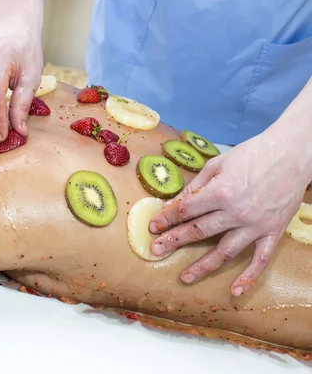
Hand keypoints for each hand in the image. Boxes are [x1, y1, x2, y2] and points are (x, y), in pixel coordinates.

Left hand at [148, 133, 308, 295]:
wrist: (292, 154)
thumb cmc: (252, 154)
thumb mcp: (217, 164)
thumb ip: (195, 186)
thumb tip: (173, 204)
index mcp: (221, 192)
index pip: (186, 211)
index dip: (166, 218)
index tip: (153, 226)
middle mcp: (236, 212)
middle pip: (199, 232)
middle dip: (174, 241)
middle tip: (156, 250)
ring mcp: (255, 225)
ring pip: (224, 251)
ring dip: (203, 266)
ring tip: (184, 277)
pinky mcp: (272, 232)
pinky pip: (260, 260)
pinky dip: (248, 277)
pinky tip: (235, 291)